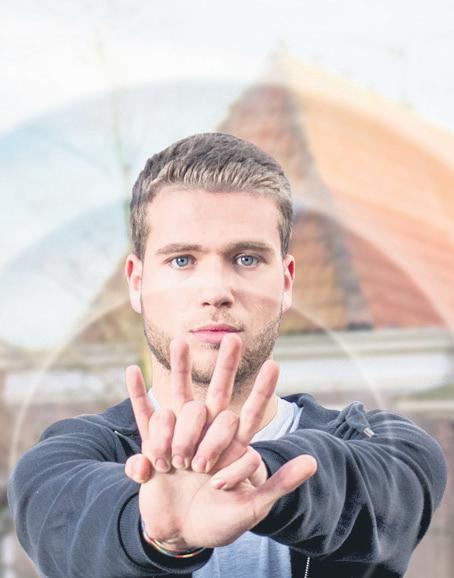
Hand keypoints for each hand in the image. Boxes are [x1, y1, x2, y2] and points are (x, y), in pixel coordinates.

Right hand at [124, 333, 316, 548]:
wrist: (182, 536)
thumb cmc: (219, 524)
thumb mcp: (253, 507)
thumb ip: (279, 483)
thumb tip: (314, 463)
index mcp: (231, 448)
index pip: (249, 413)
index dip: (262, 390)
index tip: (274, 364)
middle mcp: (206, 436)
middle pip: (215, 394)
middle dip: (225, 368)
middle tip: (233, 341)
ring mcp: (179, 438)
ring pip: (180, 398)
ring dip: (180, 372)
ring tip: (178, 352)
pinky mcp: (152, 448)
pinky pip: (144, 418)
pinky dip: (137, 396)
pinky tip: (132, 370)